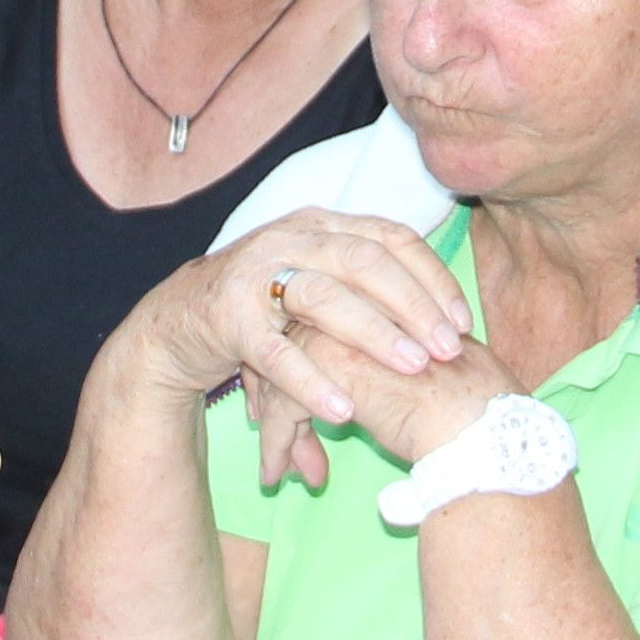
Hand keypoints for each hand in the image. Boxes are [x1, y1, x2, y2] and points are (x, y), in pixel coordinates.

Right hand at [132, 210, 467, 488]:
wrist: (177, 323)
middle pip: (366, 261)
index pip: (391, 238)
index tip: (462, 321)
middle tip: (448, 349)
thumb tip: (446, 339)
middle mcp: (291, 239)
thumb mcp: (319, 288)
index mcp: (322, 227)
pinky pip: (274, 353)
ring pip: (324, 297)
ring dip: (375, 333)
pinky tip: (343, 411)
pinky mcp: (226, 317)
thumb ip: (372, 298)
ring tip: (413, 369)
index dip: (431, 278)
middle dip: (414, 305)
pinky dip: (312, 382)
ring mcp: (255, 274)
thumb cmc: (268, 311)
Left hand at [289, 321, 525, 470]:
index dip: (302, 370)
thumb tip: (383, 396)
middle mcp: (355, 309)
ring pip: (279, 376)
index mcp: (379, 307)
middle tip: (267, 431)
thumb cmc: (474, 412)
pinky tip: (275, 476)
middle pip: (292, 347)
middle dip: (275, 394)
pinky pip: (283, 408)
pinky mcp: (325, 370)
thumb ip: (398, 374)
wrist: (481, 431)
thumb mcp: (427, 381)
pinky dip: (277, 445)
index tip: (289, 407)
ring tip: (277, 468)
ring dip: (275, 426)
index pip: (320, 329)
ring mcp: (339, 334)